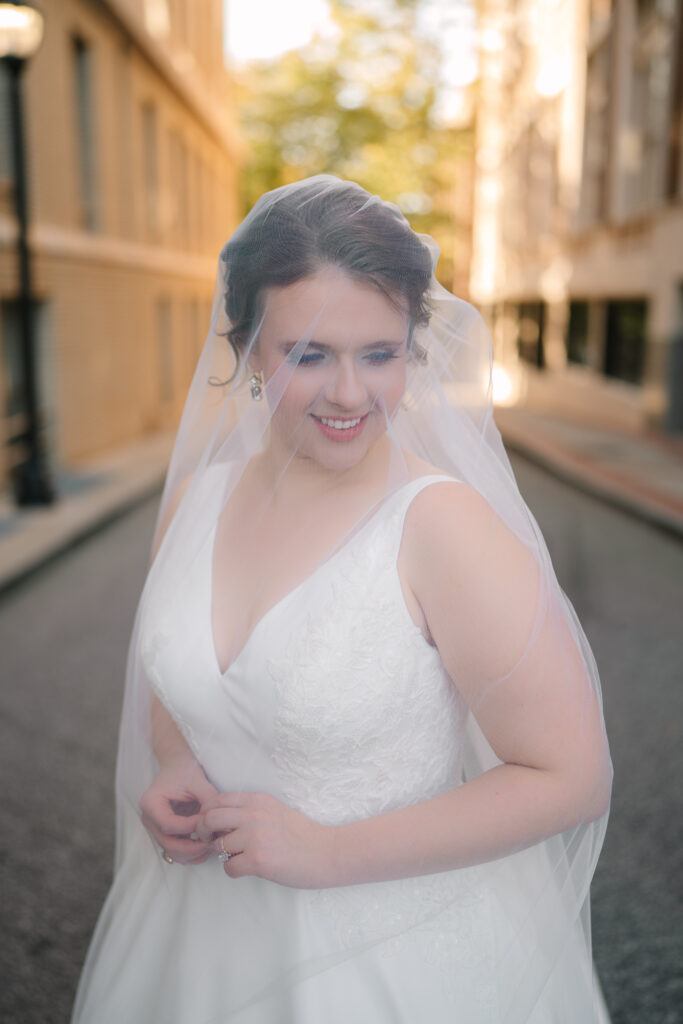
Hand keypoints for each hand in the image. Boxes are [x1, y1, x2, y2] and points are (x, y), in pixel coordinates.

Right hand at [140, 752, 218, 864]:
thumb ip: (207, 799)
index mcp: (151, 803)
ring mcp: (155, 828)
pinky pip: (176, 850)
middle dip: (191, 848)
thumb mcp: (197, 780)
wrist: (177, 765)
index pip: (168, 824)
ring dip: (191, 854)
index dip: (189, 828)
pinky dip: (190, 854)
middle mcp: (149, 819)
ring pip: (171, 851)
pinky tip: (206, 848)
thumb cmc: (185, 769)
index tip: (207, 824)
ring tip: (211, 846)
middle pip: (167, 843)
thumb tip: (217, 821)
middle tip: (212, 843)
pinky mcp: (164, 833)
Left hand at [197, 791, 335, 888]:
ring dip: (222, 855)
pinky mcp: (258, 860)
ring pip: (217, 846)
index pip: (217, 800)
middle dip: (203, 832)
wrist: (326, 852)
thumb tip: (222, 821)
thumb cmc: (302, 835)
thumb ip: (251, 811)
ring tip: (238, 857)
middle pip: (209, 818)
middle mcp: (254, 815)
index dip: (207, 813)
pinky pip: (228, 867)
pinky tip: (247, 869)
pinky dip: (233, 871)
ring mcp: (255, 837)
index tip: (212, 826)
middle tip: (211, 842)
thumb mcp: (276, 811)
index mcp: (258, 801)